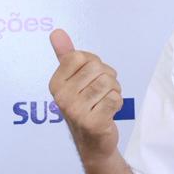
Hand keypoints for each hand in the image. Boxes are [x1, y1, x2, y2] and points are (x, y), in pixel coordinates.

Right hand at [48, 28, 123, 161]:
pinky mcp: (92, 123)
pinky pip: (114, 98)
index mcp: (55, 83)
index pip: (80, 56)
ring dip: (113, 91)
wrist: (92, 142)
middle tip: (100, 93)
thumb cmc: (84, 105)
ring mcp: (76, 111)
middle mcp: (62, 97)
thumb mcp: (73, 79)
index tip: (89, 78)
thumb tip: (56, 32)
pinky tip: (108, 112)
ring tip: (104, 102)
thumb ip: (66, 55)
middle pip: (97, 68)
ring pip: (108, 82)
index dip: (93, 64)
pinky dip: (117, 103)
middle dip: (107, 77)